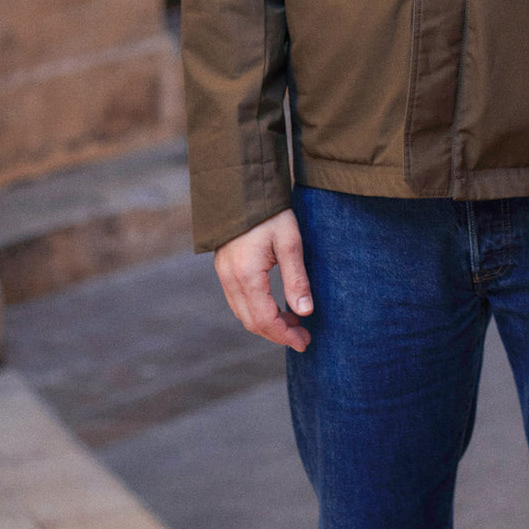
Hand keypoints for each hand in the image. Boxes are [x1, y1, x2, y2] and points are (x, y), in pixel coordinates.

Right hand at [214, 208, 313, 351]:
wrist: (242, 187)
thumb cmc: (270, 212)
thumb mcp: (290, 243)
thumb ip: (296, 280)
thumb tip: (305, 313)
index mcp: (246, 275)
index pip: (265, 320)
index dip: (285, 335)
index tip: (305, 342)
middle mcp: (230, 279)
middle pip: (252, 322)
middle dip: (277, 334)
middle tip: (303, 336)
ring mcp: (223, 274)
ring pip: (243, 313)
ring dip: (267, 323)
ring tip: (294, 321)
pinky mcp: (224, 268)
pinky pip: (238, 300)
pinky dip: (257, 310)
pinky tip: (277, 305)